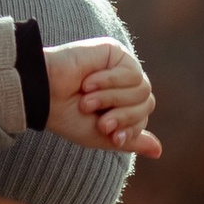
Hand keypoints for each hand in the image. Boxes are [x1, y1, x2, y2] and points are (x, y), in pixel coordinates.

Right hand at [43, 37, 160, 158]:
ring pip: (142, 89)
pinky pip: (131, 72)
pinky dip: (108, 82)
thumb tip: (159, 151)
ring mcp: (121, 66)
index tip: (107, 132)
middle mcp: (124, 84)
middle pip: (146, 102)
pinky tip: (87, 83)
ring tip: (87, 100)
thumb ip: (130, 141)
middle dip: (122, 115)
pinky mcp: (115, 52)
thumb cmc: (66, 116)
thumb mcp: (100, 136)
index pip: (142, 117)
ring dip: (111, 99)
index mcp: (122, 103)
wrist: (43, 95)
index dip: (129, 127)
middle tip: (99, 120)